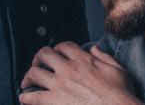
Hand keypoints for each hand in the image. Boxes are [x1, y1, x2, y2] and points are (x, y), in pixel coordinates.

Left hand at [19, 42, 140, 104]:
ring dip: (28, 77)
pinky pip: (32, 96)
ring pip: (34, 73)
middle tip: (36, 64)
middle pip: (44, 54)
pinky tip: (24, 99)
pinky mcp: (53, 101)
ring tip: (26, 82)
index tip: (56, 54)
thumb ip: (105, 57)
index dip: (57, 48)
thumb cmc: (120, 95)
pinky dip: (25, 98)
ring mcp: (59, 85)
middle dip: (38, 58)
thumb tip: (95, 49)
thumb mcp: (118, 70)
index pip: (64, 46)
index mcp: (83, 61)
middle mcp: (68, 69)